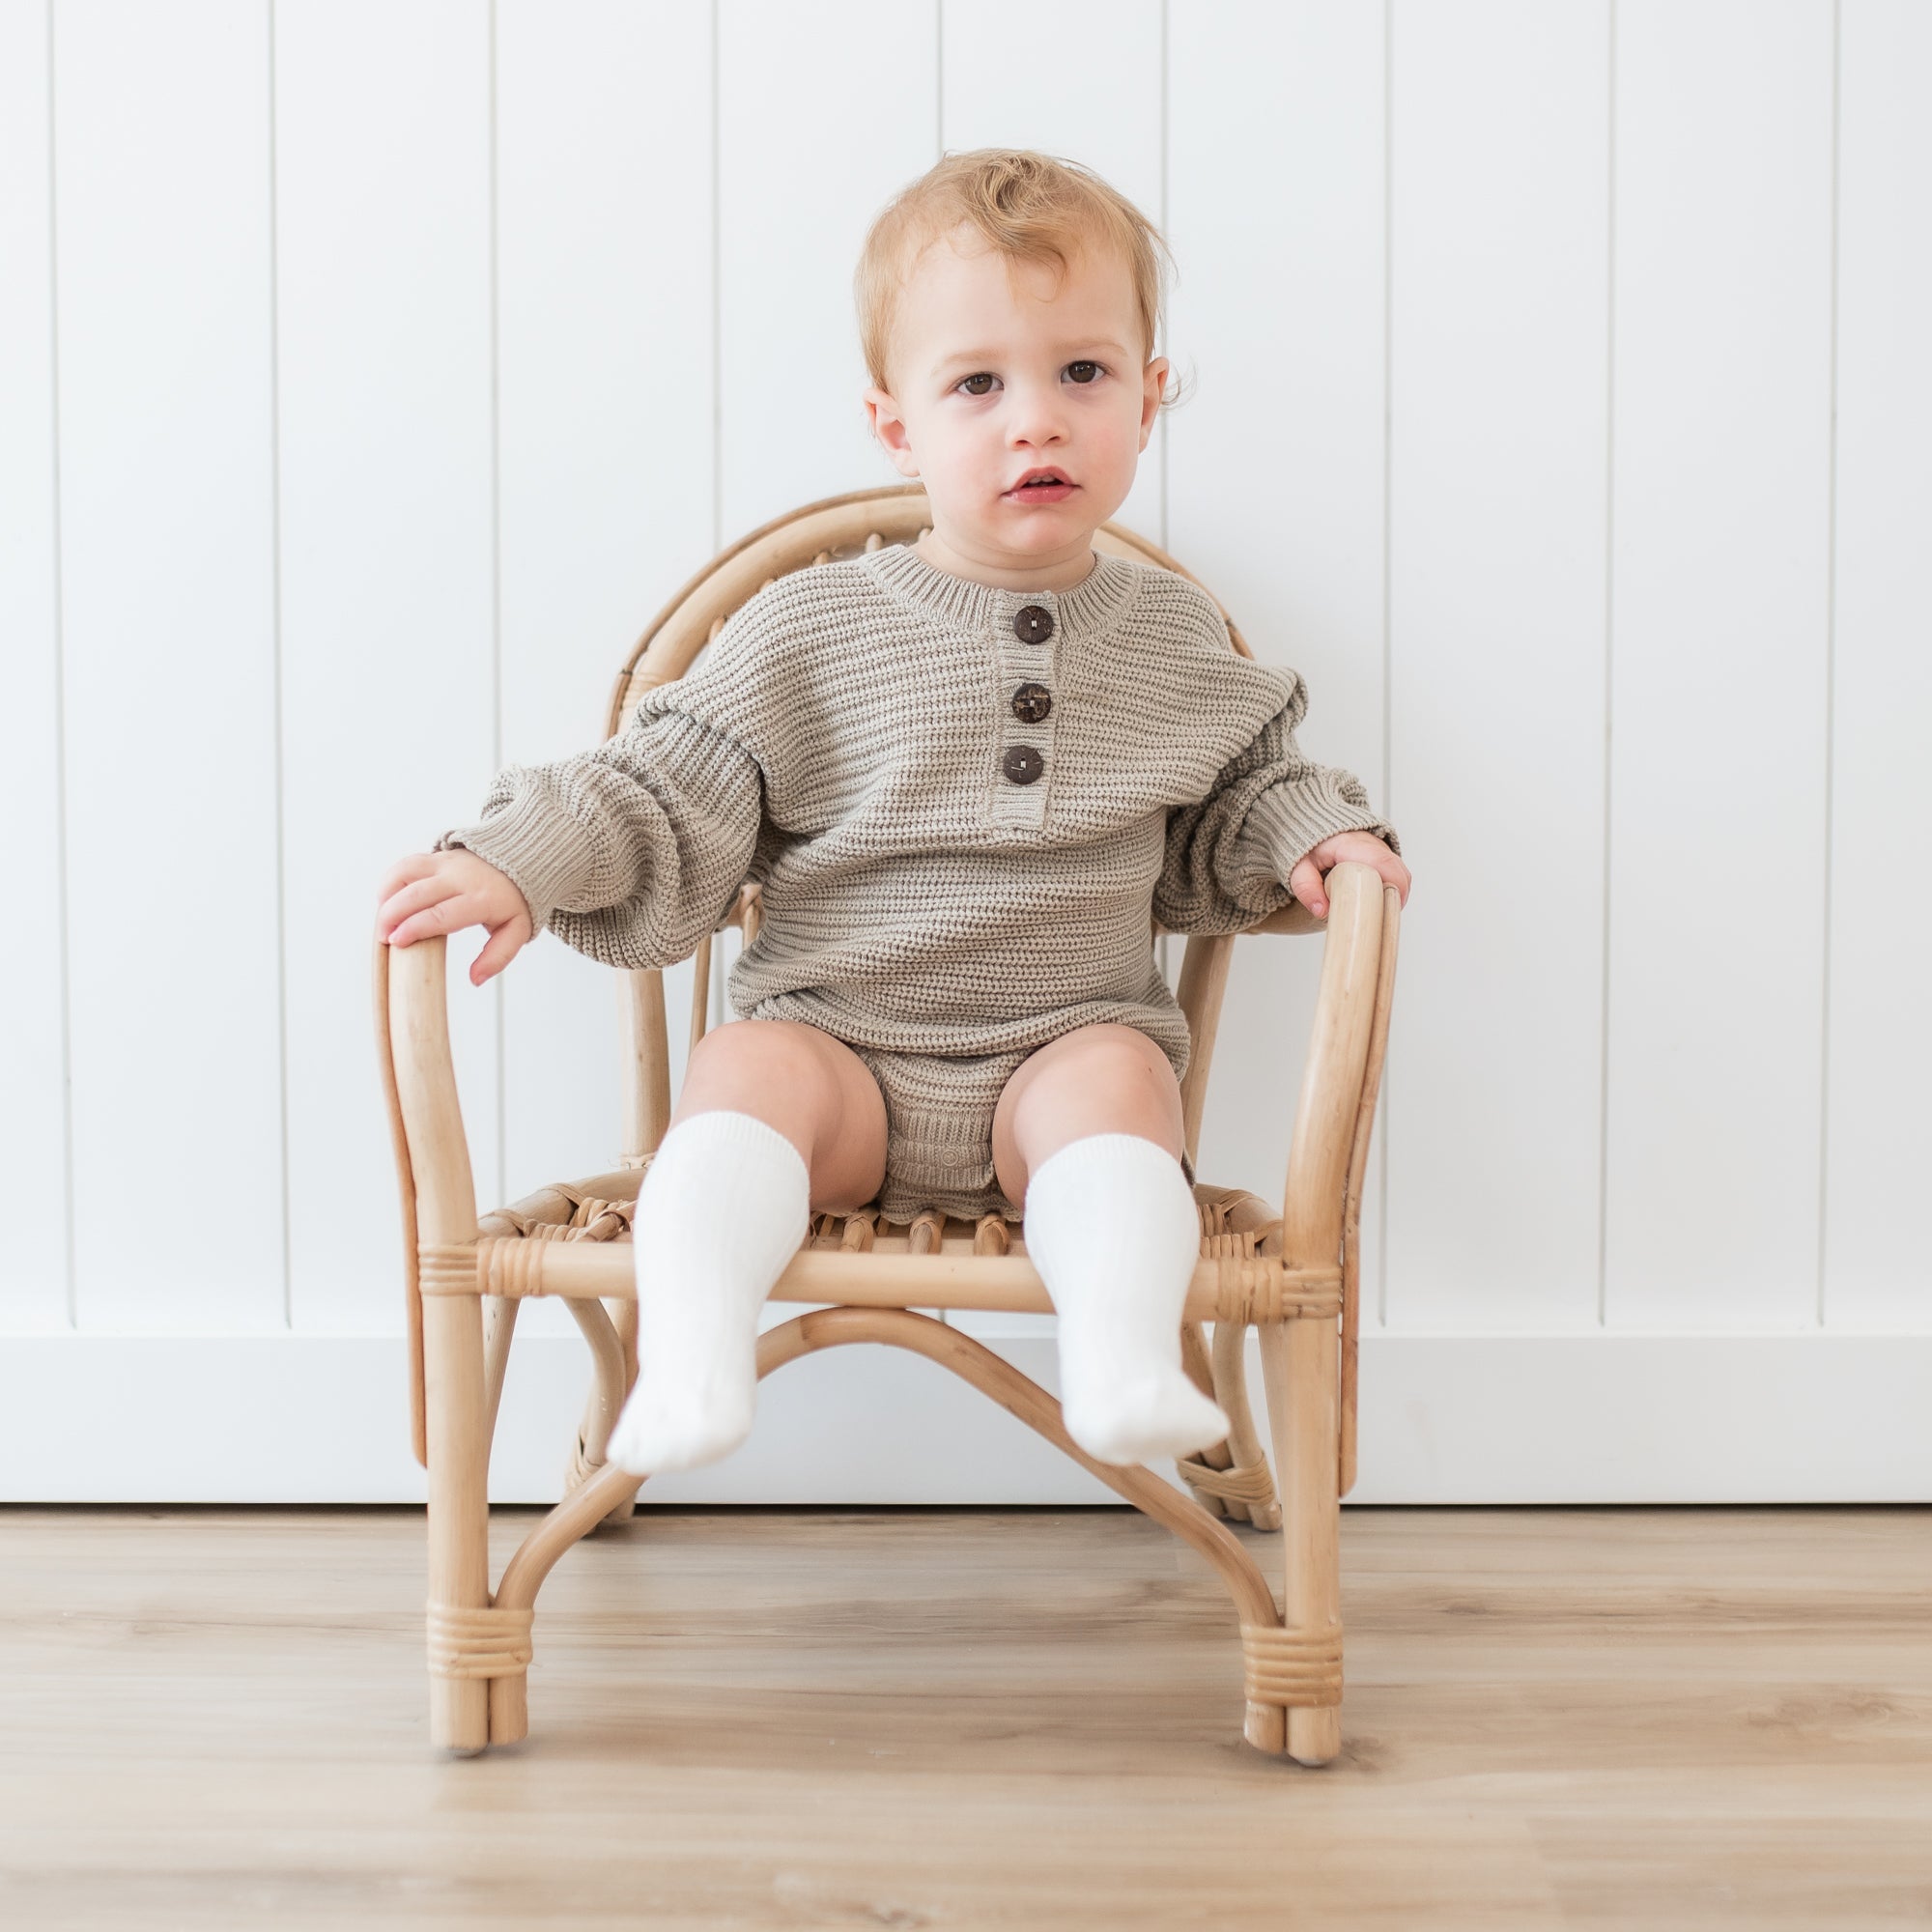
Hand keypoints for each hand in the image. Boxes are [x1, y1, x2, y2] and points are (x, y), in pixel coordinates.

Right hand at [375, 848, 534, 985]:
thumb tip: (475, 979)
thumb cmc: (515, 901)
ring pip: (407, 873)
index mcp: (482, 899)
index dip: (414, 928)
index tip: (396, 942)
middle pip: (417, 894)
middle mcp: (461, 878)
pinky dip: (390, 881)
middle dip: (393, 915)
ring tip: (382, 921)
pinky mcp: (437, 856)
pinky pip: (407, 864)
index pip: (441, 914)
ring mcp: (447, 863)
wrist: (523, 861)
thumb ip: (497, 957)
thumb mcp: (517, 931)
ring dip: (387, 896)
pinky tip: (385, 901)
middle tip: (383, 937)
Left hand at [1287, 831, 1410, 918]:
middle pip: (1397, 869)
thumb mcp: (1299, 868)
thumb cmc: (1309, 848)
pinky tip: (1380, 901)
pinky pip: (1397, 871)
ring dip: (1396, 892)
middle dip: (1396, 894)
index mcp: (1350, 845)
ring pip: (1401, 871)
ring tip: (1380, 910)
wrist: (1315, 828)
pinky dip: (1393, 887)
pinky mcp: (1384, 853)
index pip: (1381, 862)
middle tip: (1382, 915)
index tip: (1387, 907)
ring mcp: (1380, 846)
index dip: (1391, 885)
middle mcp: (1370, 842)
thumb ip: (1306, 888)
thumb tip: (1321, 911)